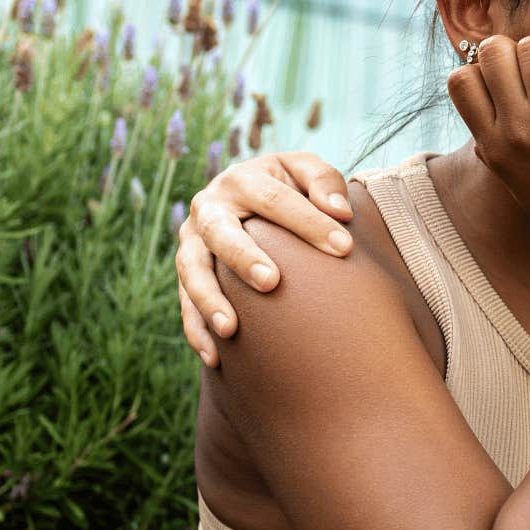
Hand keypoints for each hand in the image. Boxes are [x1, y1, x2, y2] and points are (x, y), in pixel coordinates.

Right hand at [176, 151, 352, 366]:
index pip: (274, 200)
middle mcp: (209, 208)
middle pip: (220, 232)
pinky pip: (184, 304)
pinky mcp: (187, 272)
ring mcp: (192, 241)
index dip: (309, 222)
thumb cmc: (289, 187)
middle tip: (271, 283)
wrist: (250, 196)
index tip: (344, 248)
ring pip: (192, 270)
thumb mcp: (306, 172)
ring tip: (230, 328)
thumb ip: (324, 181)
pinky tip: (214, 357)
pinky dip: (196, 330)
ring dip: (208, 300)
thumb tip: (340, 212)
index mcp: (241, 180)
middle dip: (243, 258)